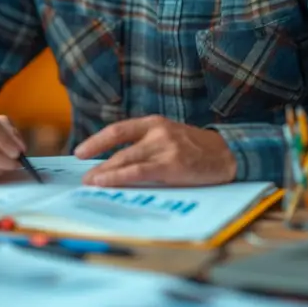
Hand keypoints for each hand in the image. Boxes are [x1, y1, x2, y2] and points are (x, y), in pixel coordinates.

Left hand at [74, 115, 236, 186]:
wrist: (228, 154)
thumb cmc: (196, 149)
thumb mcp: (169, 136)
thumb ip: (146, 144)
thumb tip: (115, 162)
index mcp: (154, 123)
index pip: (118, 130)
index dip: (96, 141)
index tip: (79, 152)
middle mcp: (157, 132)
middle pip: (119, 148)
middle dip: (98, 164)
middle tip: (84, 178)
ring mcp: (165, 148)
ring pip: (126, 161)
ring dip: (104, 173)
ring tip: (91, 183)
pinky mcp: (172, 165)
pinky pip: (138, 173)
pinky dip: (118, 178)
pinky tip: (106, 183)